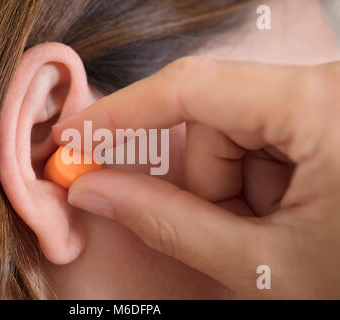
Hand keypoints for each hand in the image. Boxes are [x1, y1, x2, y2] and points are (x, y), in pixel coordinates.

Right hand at [52, 57, 339, 298]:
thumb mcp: (265, 265)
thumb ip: (167, 223)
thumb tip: (96, 189)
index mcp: (324, 107)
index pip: (192, 87)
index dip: (125, 111)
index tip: (81, 135)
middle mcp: (332, 86)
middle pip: (216, 116)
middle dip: (207, 179)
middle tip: (234, 231)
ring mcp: (333, 98)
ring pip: (238, 128)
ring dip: (236, 184)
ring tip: (280, 229)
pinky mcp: (333, 113)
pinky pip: (266, 133)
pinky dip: (260, 177)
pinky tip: (294, 212)